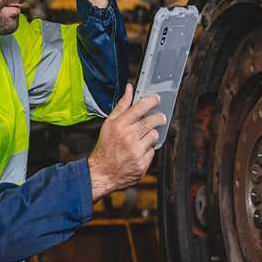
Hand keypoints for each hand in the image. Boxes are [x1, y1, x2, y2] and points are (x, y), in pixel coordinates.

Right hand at [86, 84, 165, 201]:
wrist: (102, 172)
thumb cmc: (105, 147)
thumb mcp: (109, 123)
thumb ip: (122, 105)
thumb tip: (129, 89)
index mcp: (119, 125)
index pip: (140, 107)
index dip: (151, 101)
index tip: (156, 99)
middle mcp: (128, 137)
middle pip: (152, 121)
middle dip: (158, 118)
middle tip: (159, 118)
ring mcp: (136, 151)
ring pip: (154, 136)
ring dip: (151, 135)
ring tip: (143, 138)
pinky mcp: (142, 163)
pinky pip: (153, 152)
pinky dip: (148, 150)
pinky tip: (139, 150)